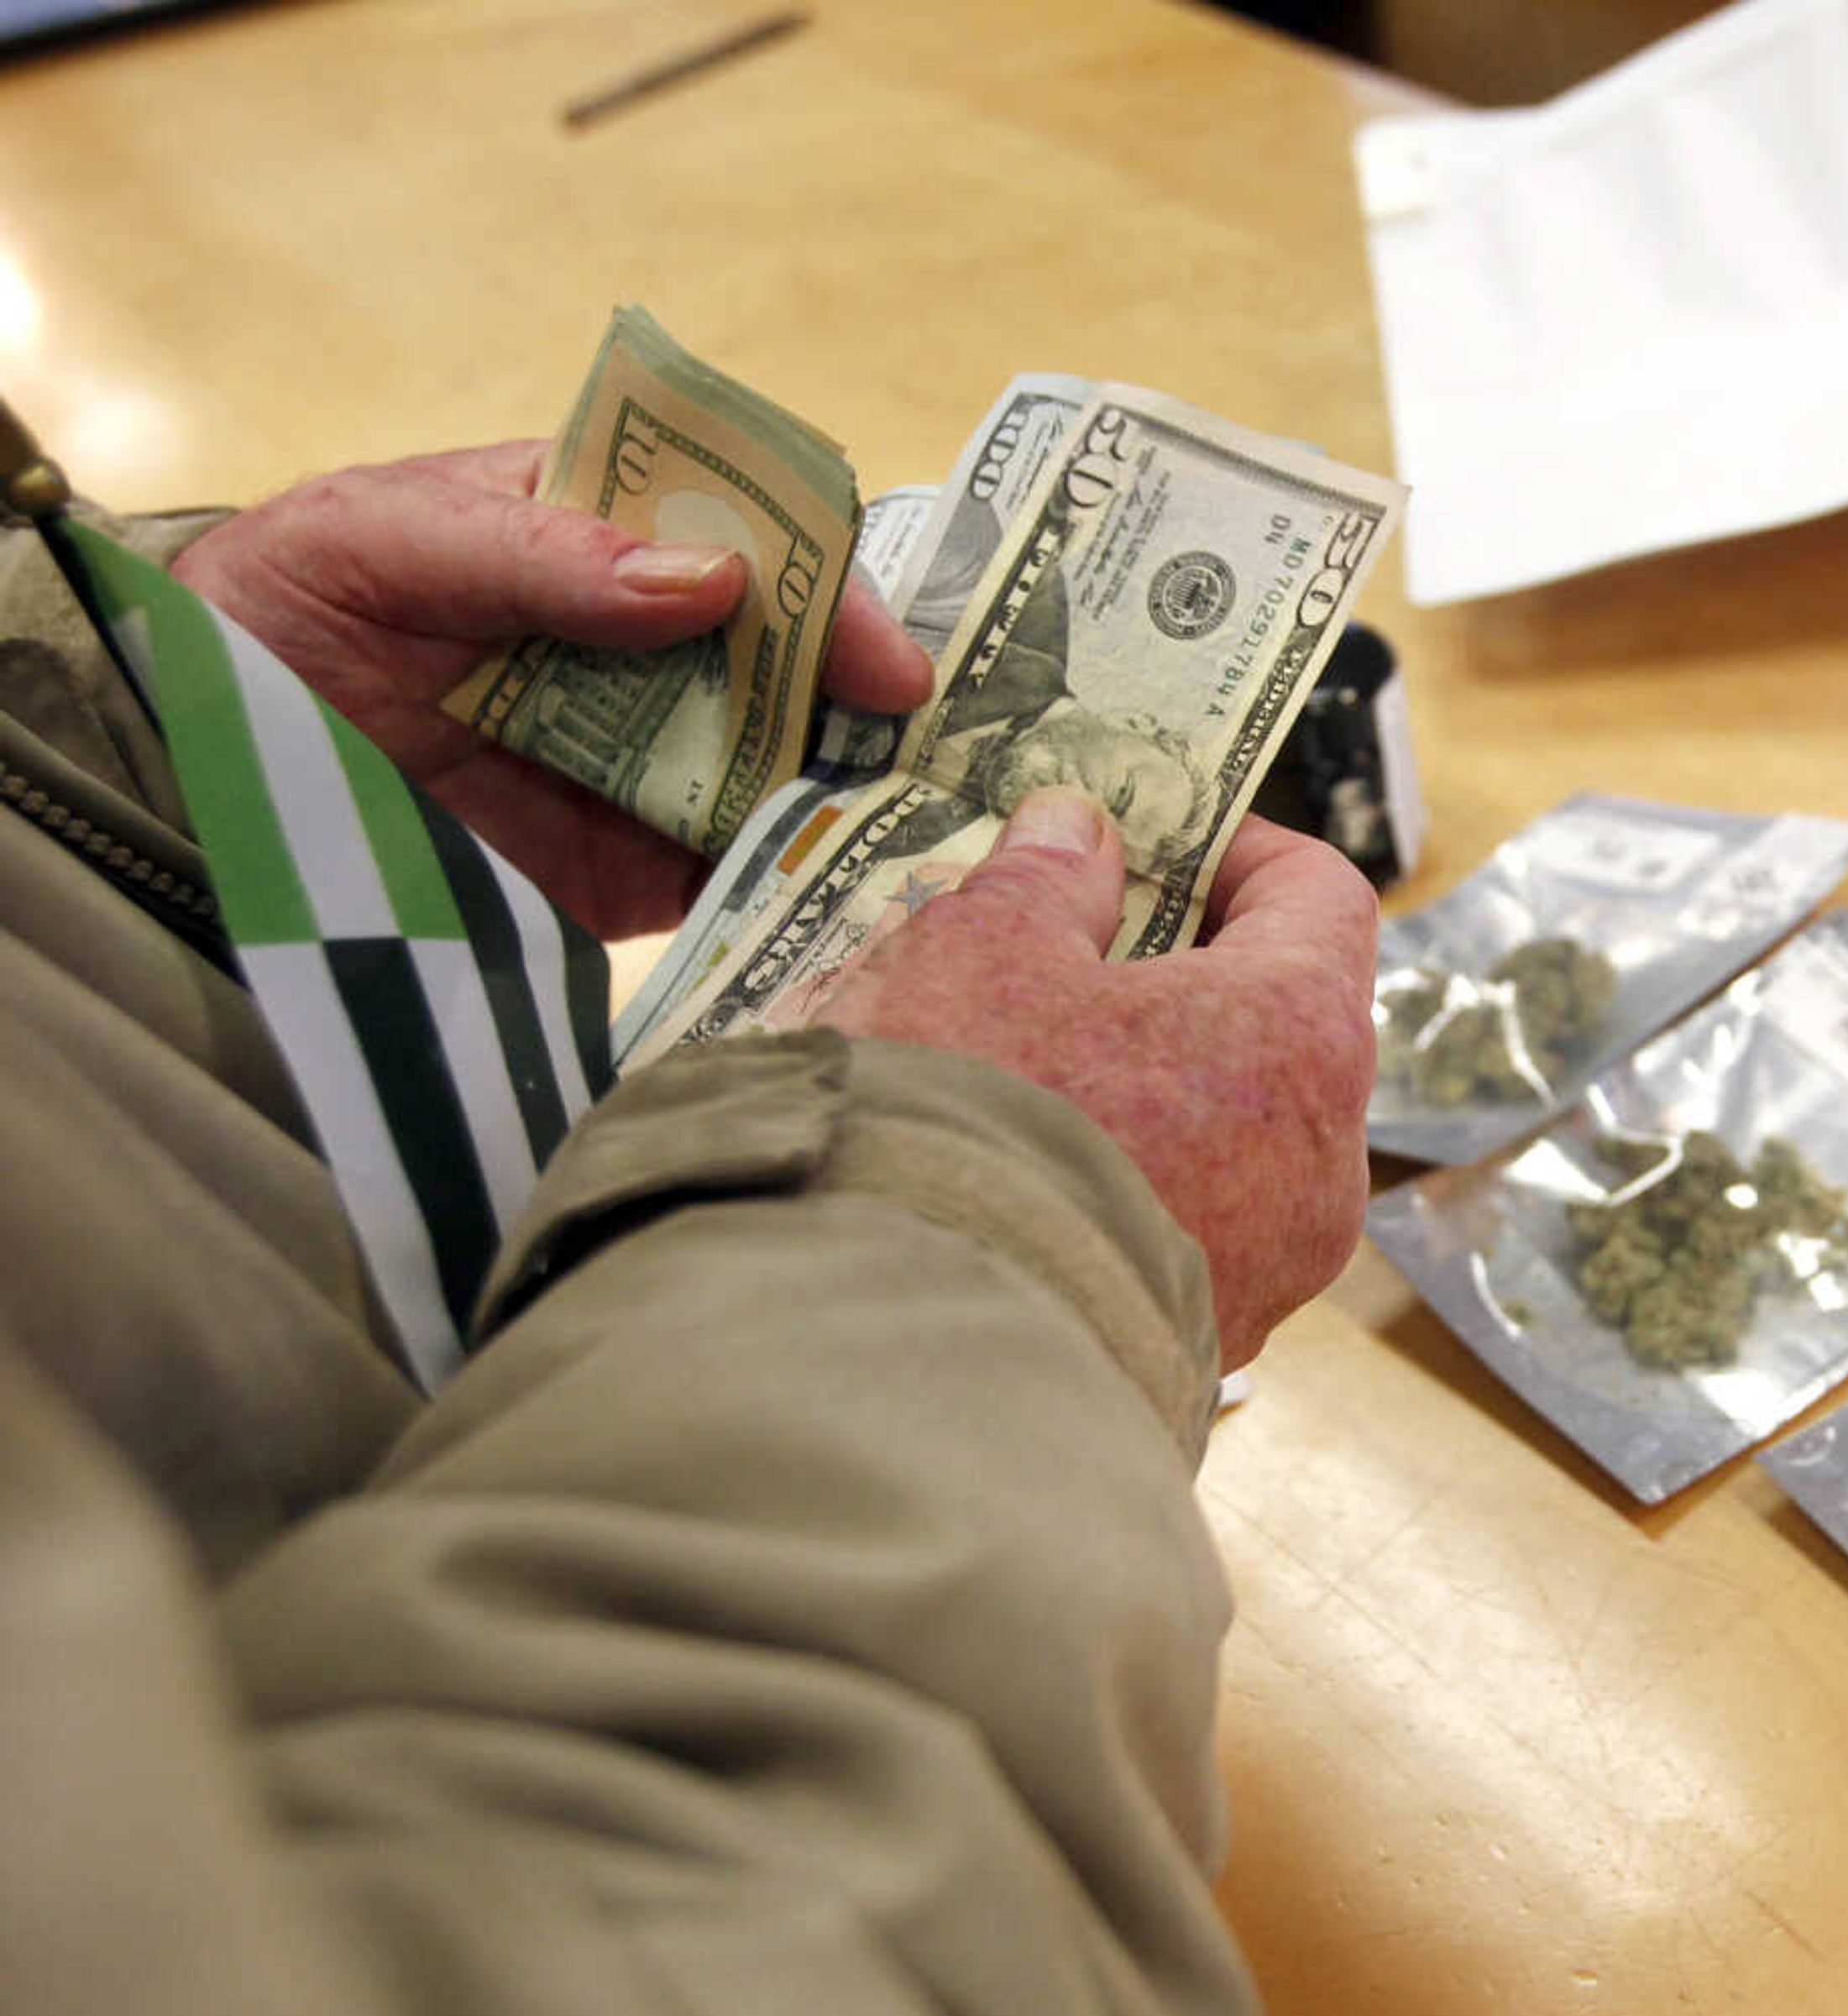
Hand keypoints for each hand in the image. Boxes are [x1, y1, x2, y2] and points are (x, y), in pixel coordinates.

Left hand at [171, 441, 931, 938]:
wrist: (176, 781)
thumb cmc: (265, 617)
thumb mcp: (378, 540)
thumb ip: (536, 551)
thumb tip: (714, 583)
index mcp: (600, 538)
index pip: (750, 538)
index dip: (828, 584)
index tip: (880, 655)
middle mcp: (648, 650)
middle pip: (798, 663)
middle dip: (869, 699)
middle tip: (926, 754)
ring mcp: (647, 764)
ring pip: (793, 770)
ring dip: (857, 794)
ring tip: (922, 837)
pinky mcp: (628, 874)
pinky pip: (739, 878)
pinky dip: (801, 886)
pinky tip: (850, 900)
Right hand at [816, 792, 1378, 1372]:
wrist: (907, 1372)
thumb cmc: (962, 1124)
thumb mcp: (976, 951)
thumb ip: (1042, 879)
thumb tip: (1078, 834)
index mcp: (1303, 1038)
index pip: (1323, 898)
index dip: (1240, 849)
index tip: (1153, 837)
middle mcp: (1322, 1166)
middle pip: (1277, 1026)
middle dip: (1175, 974)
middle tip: (1064, 946)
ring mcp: (1273, 1275)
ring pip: (1228, 1143)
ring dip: (1141, 1089)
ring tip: (1014, 1064)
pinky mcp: (1203, 1353)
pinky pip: (1178, 1238)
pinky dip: (1117, 1188)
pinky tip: (1010, 1174)